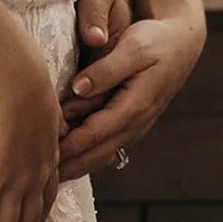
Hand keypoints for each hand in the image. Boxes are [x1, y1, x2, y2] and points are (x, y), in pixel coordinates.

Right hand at [0, 37, 63, 221]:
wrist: (7, 64)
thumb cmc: (16, 63)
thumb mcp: (37, 87)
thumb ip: (41, 106)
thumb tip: (45, 106)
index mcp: (47, 147)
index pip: (45, 190)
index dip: (36, 209)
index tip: (30, 221)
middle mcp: (35, 171)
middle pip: (28, 217)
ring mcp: (14, 180)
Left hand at [59, 14, 205, 179]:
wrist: (180, 43)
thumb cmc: (155, 42)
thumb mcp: (132, 49)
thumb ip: (105, 70)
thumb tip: (77, 88)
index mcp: (135, 107)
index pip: (95, 134)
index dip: (70, 147)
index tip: (46, 157)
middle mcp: (135, 122)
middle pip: (98, 152)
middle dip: (71, 166)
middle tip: (42, 179)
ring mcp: (133, 123)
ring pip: (102, 151)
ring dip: (78, 163)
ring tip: (51, 174)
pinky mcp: (129, 119)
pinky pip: (106, 141)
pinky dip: (87, 151)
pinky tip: (70, 155)